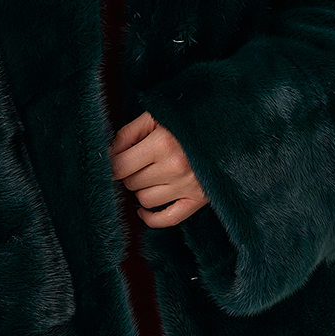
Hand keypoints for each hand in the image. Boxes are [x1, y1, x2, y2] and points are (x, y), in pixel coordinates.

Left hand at [108, 110, 208, 227]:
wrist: (226, 125)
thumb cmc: (187, 118)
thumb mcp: (156, 116)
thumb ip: (128, 133)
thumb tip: (108, 156)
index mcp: (162, 143)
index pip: (119, 167)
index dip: (113, 164)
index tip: (118, 158)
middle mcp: (174, 167)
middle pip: (131, 183)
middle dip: (130, 173)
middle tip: (139, 161)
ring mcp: (188, 186)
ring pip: (145, 201)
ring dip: (142, 190)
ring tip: (150, 175)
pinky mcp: (198, 199)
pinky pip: (167, 219)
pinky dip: (151, 218)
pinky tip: (144, 210)